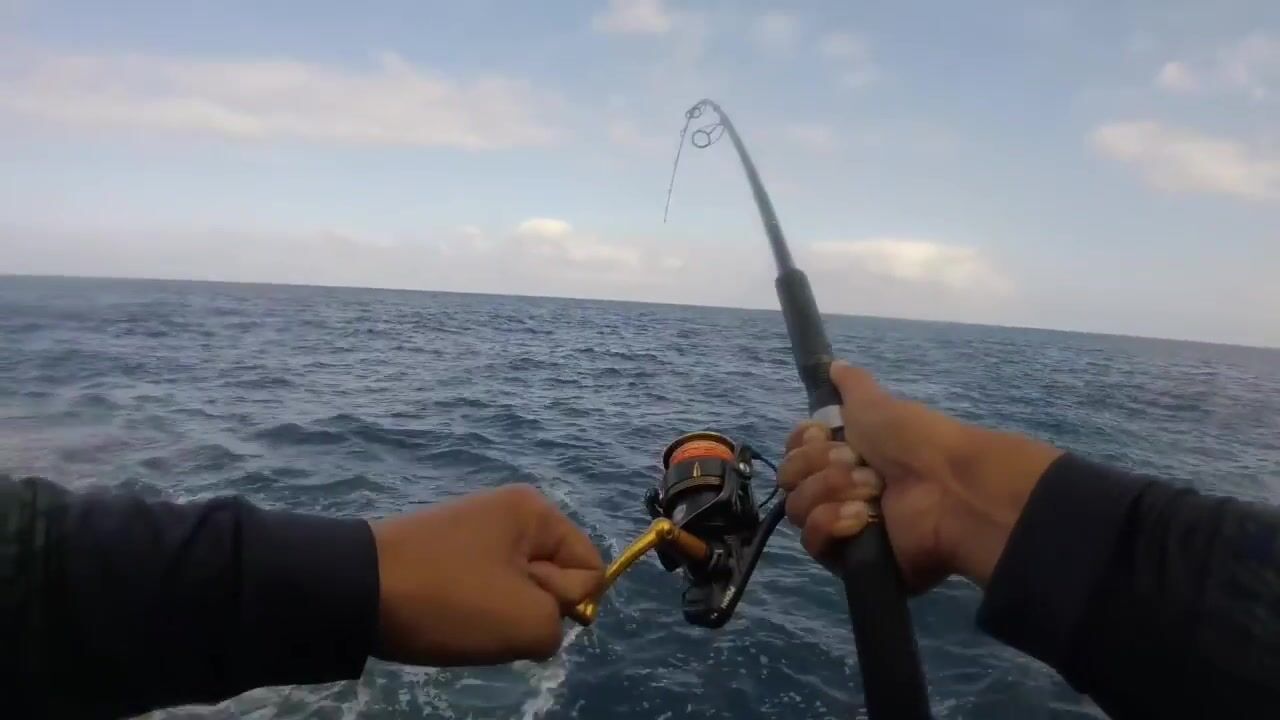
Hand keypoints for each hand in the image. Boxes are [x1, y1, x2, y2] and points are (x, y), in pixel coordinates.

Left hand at [370, 484, 603, 665]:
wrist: (356, 591)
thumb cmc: (450, 598)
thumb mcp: (526, 621)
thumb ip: (561, 623)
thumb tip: (543, 622)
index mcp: (536, 511)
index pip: (591, 568)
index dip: (568, 601)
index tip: (523, 605)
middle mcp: (510, 512)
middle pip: (555, 578)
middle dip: (532, 608)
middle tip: (490, 613)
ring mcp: (477, 533)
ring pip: (519, 592)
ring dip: (502, 617)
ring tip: (464, 619)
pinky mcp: (448, 555)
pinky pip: (486, 592)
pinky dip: (474, 613)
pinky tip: (447, 617)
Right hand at [778, 361, 1062, 590]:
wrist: (949, 485)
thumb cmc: (914, 441)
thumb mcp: (877, 403)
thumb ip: (851, 385)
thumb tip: (834, 365)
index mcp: (842, 458)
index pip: (793, 454)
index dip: (803, 443)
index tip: (825, 434)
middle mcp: (837, 492)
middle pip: (790, 480)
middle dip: (821, 466)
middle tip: (860, 464)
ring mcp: (843, 527)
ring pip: (797, 509)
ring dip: (832, 491)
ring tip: (874, 490)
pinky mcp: (849, 561)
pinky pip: (814, 541)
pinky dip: (833, 522)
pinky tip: (864, 515)